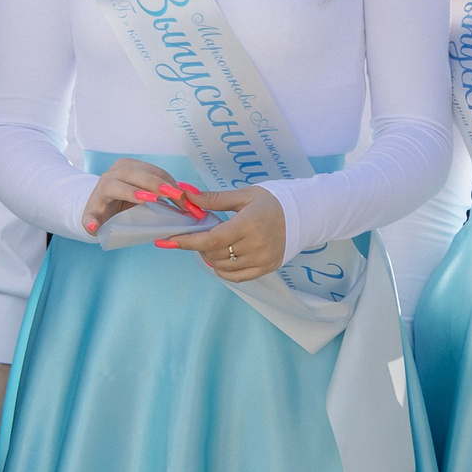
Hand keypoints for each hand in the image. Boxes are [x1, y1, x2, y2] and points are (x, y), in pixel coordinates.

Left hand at [75, 157, 182, 236]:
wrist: (103, 198)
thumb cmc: (100, 213)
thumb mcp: (91, 221)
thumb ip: (90, 224)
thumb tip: (92, 227)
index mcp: (104, 185)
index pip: (118, 187)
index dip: (133, 192)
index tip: (151, 200)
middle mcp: (116, 171)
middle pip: (137, 174)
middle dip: (157, 184)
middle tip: (176, 196)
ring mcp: (129, 165)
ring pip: (151, 170)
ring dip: (169, 183)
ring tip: (184, 197)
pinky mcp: (141, 165)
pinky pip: (158, 171)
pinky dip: (171, 181)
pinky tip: (182, 193)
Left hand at [155, 184, 287, 281]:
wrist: (303, 214)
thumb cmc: (271, 201)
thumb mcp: (243, 195)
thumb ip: (213, 199)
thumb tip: (185, 195)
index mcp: (249, 224)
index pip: (211, 239)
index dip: (187, 242)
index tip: (168, 241)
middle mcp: (256, 245)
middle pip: (214, 253)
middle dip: (200, 245)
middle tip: (199, 233)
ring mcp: (262, 259)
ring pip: (223, 266)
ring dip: (211, 256)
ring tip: (214, 243)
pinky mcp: (267, 268)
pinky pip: (236, 276)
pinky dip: (223, 269)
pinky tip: (222, 257)